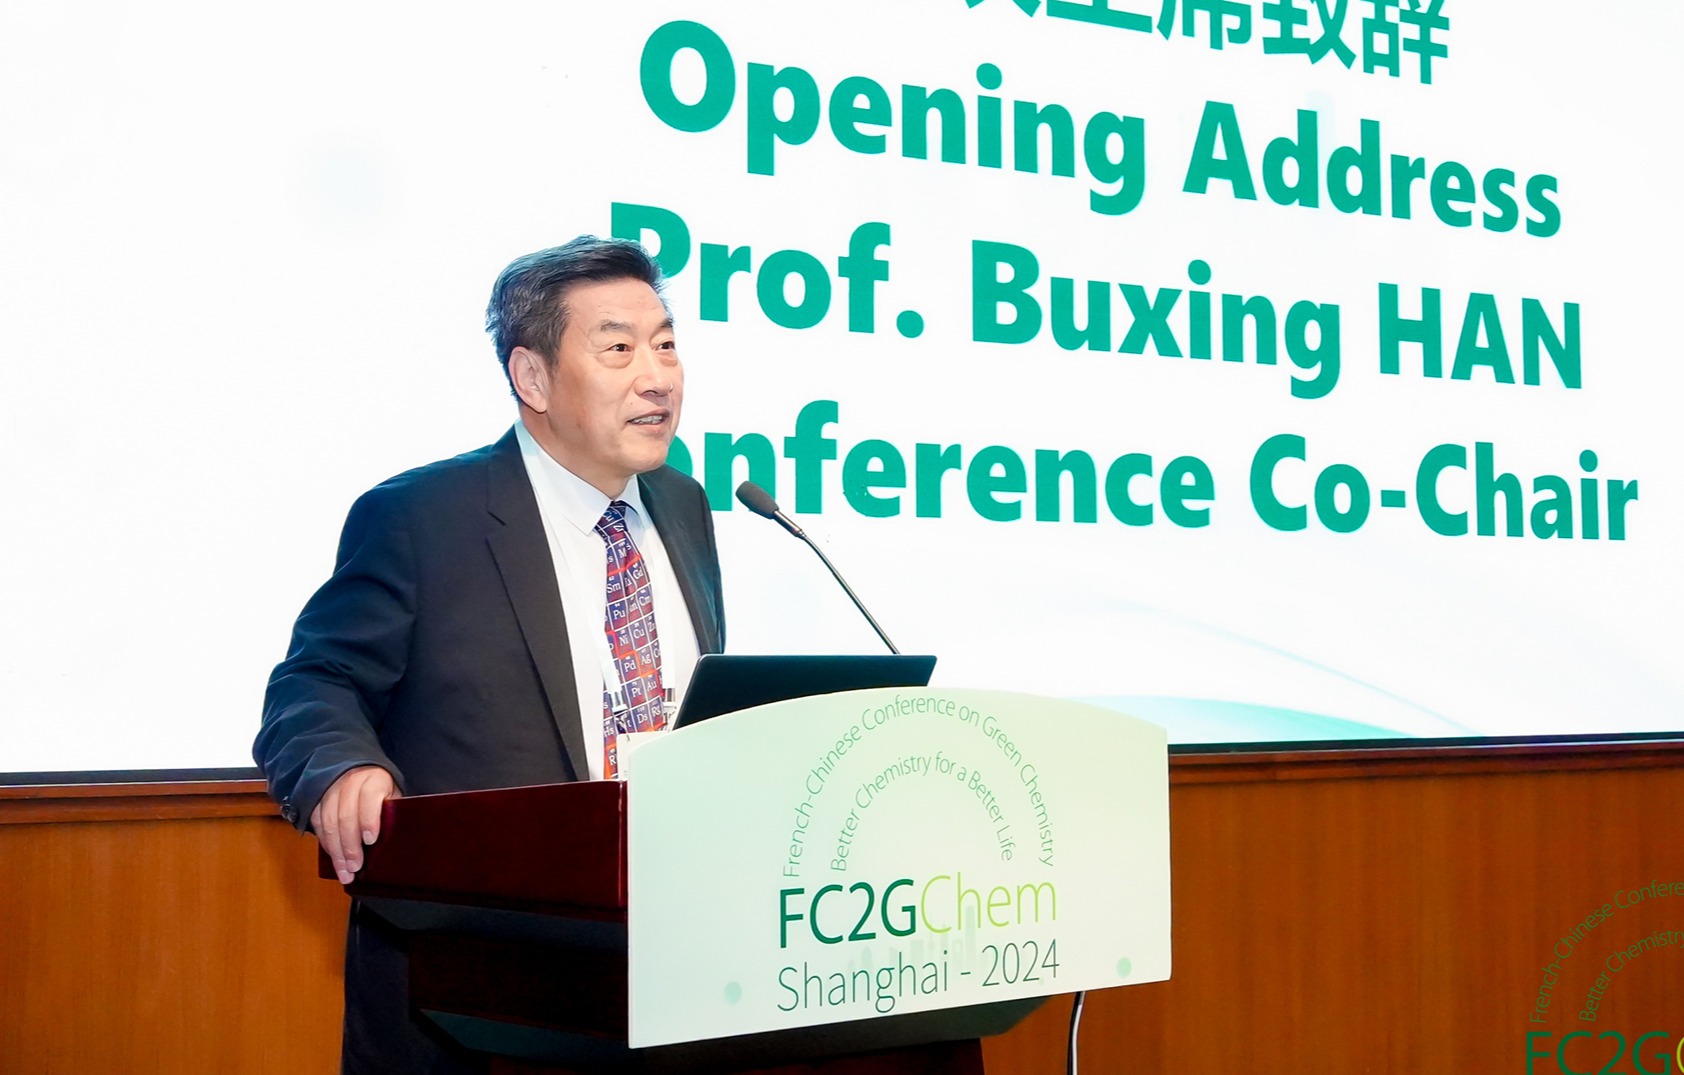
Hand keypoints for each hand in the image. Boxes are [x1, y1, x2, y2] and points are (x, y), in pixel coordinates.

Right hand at [311, 765, 399, 883]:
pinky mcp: (317, 799)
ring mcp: (331, 789)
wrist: (362, 773)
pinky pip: (317, 823)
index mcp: (374, 778)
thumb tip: (391, 841)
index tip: (370, 840)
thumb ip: (392, 814)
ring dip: (335, 850)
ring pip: (328, 822)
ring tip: (344, 871)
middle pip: (346, 815)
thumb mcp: (393, 798)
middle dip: (350, 845)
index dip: (369, 820)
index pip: (369, 797)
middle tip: (355, 866)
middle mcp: (350, 781)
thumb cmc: (382, 792)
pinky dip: (325, 843)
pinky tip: (334, 858)